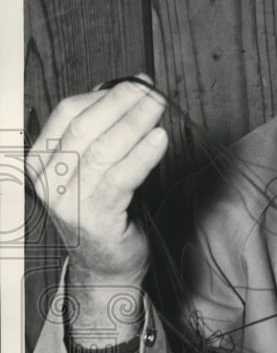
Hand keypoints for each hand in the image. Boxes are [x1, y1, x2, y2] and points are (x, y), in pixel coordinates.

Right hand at [26, 75, 167, 286]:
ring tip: (159, 107)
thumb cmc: (104, 216)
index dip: (104, 94)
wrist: (106, 269)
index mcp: (41, 161)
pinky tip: (160, 139)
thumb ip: (98, 134)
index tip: (135, 83)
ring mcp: (67, 200)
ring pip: (103, 149)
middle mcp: (47, 180)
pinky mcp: (94, 217)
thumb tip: (119, 90)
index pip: (67, 114)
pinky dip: (143, 155)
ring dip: (136, 122)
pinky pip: (120, 178)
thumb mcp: (93, 170)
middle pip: (85, 127)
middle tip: (152, 90)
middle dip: (122, 102)